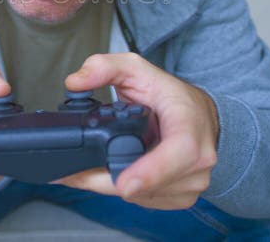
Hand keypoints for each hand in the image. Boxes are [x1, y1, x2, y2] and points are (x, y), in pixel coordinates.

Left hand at [57, 52, 218, 209]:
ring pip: (142, 197)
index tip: (125, 184)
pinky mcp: (182, 197)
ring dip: (112, 186)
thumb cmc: (170, 95)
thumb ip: (104, 67)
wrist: (198, 116)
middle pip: (150, 184)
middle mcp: (198, 160)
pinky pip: (145, 202)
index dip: (152, 171)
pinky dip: (125, 190)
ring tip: (91, 167)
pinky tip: (115, 172)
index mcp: (190, 125)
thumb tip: (76, 82)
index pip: (181, 152)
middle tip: (71, 175)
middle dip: (106, 181)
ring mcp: (192, 182)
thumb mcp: (136, 69)